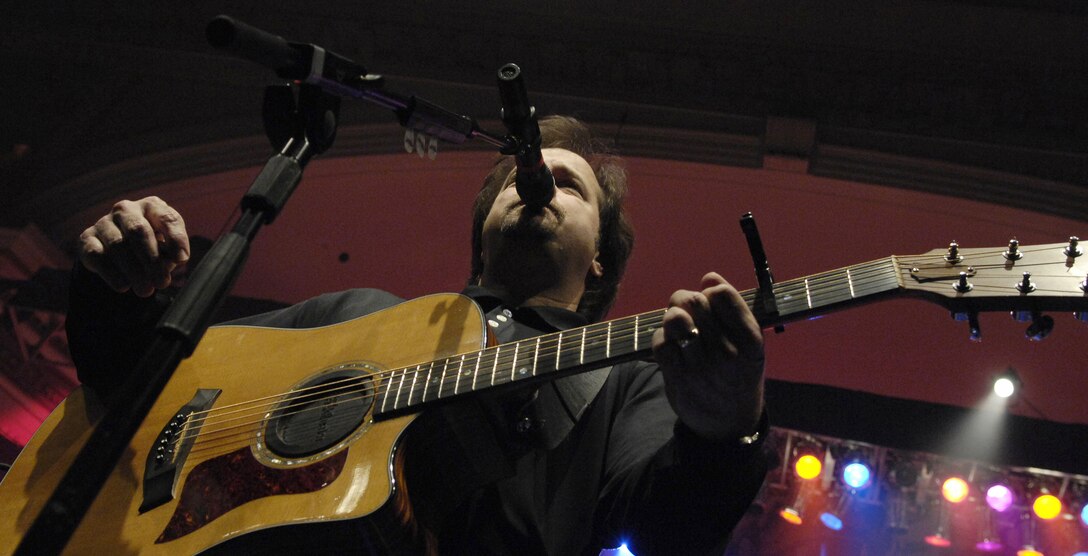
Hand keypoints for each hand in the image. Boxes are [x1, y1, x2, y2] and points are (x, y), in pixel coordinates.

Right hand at [78, 196, 189, 296]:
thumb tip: (174, 260)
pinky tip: (123, 287)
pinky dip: (112, 273)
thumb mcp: (167, 247)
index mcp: (152, 206)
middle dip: (152, 260)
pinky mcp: (86, 238)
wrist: (119, 251)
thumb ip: (172, 252)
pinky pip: (97, 255)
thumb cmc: (153, 246)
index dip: (176, 238)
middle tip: (162, 283)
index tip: (182, 260)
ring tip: (146, 291)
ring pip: (118, 245)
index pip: (167, 218)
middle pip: (139, 231)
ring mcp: (104, 222)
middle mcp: (126, 209)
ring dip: (134, 271)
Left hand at [651, 272, 764, 441]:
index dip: (710, 290)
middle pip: (694, 301)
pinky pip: (659, 342)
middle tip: (686, 308)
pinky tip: (672, 345)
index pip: (722, 294)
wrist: (729, 423)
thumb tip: (709, 277)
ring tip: (677, 324)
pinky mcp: (678, 378)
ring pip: (674, 319)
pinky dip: (661, 338)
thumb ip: (733, 308)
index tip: (710, 298)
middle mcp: (727, 352)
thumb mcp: (749, 343)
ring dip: (671, 315)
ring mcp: (701, 366)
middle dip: (684, 298)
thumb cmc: (738, 372)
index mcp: (750, 340)